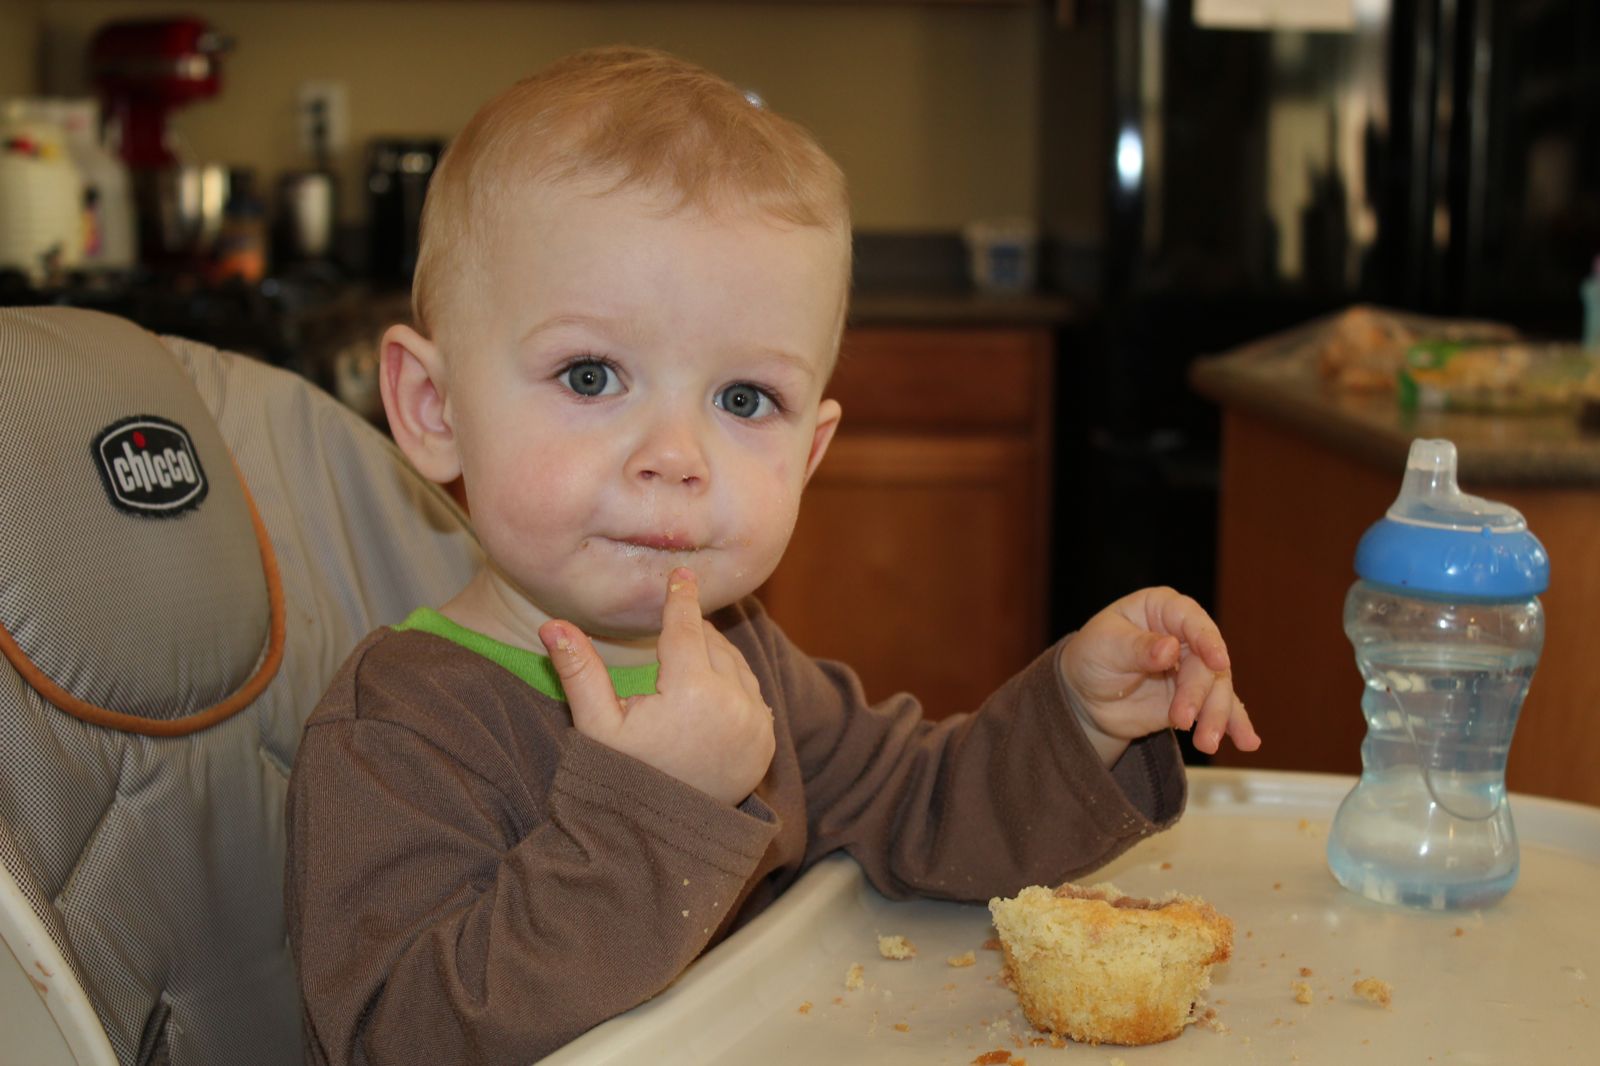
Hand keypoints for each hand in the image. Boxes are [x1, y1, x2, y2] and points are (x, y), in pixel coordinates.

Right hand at [539, 568, 775, 805]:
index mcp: (692, 691)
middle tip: (673, 625)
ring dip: (715, 657)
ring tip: (688, 655)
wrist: (659, 837)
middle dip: (693, 633)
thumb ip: (579, 671)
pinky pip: (752, 697)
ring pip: (737, 668)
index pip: (686, 628)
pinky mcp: (765, 744)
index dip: (680, 598)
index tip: (681, 574)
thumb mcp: (596, 726)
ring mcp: (755, 724)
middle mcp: (733, 703)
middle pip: (713, 646)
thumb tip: (551, 624)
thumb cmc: (621, 778)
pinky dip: (734, 685)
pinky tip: (711, 689)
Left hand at [1058, 586, 1260, 765]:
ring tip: (1206, 744)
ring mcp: (1193, 668)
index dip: (1206, 639)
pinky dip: (1234, 725)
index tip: (1218, 661)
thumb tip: (1171, 648)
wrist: (1086, 695)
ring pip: (1217, 689)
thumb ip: (1137, 647)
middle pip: (1206, 662)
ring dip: (1215, 717)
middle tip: (1182, 720)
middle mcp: (1185, 635)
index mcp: (1162, 609)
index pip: (1190, 619)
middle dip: (1199, 694)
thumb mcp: (1105, 647)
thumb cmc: (1092, 657)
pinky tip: (1247, 742)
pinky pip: (1221, 709)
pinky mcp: (1197, 697)